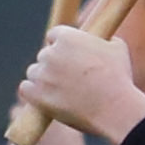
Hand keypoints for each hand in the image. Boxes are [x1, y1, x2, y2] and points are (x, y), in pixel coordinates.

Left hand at [18, 22, 144, 143]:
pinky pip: (25, 88)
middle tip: (71, 78)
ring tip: (64, 91)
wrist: (114, 108)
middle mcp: (50, 53)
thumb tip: (97, 37)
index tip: (68, 56)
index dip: (61, 46)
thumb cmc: (118, 78)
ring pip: (34, 72)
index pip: (54, 36)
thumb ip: (101, 37)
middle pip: (44, 55)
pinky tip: (47, 97)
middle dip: (55, 65)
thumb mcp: (116, 47)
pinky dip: (33, 93)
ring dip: (44, 79)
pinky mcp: (35, 94)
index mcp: (67, 37)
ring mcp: (41, 74)